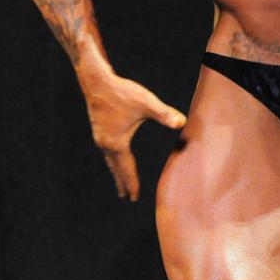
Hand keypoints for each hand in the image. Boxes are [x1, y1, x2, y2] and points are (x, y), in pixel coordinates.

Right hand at [83, 72, 185, 200]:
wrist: (97, 80)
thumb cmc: (122, 92)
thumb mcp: (146, 103)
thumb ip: (164, 114)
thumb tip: (182, 122)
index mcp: (117, 143)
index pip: (127, 169)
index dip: (132, 183)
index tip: (134, 198)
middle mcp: (105, 144)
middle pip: (116, 168)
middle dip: (122, 182)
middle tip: (126, 197)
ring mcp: (100, 137)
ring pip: (109, 160)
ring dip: (115, 171)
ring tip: (119, 181)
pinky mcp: (98, 128)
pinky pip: (106, 150)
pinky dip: (112, 159)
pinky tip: (115, 156)